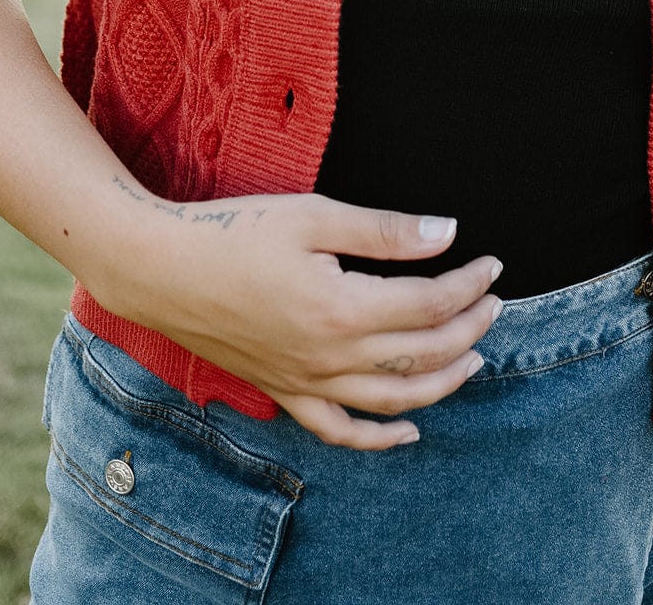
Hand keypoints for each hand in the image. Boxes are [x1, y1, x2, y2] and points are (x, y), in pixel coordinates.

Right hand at [99, 188, 503, 451]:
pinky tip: (409, 430)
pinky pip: (340, 431)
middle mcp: (330, 357)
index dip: (468, 284)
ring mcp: (306, 382)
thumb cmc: (233, 232)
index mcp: (342, 308)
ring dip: (442, 382)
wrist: (159, 269)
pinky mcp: (282, 392)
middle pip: (421, 353)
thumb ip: (385, 230)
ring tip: (473, 359)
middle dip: (468, 329)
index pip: (429, 303)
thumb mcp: (313, 215)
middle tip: (493, 303)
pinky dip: (380, 438)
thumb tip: (448, 232)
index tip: (493, 264)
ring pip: (393, 399)